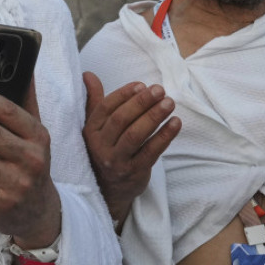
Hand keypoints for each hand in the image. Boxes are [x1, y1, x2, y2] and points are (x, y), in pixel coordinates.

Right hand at [82, 74, 179, 221]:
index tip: (141, 84)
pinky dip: (165, 136)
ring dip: (154, 116)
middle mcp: (100, 146)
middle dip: (142, 102)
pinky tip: (176, 123)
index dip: (124, 94)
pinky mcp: (134, 172)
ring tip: (169, 103)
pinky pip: (151, 152)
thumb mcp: (96, 126)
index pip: (106, 108)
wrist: (109, 190)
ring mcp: (117, 160)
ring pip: (136, 135)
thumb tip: (88, 74)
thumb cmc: (105, 149)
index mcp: (91, 131)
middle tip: (160, 90)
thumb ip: (95, 100)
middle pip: (122, 120)